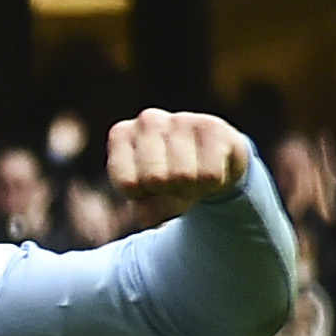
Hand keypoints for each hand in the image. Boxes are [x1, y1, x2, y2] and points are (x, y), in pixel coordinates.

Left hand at [109, 109, 249, 225]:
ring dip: (192, 188)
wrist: (214, 168)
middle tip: (175, 184)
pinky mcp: (213, 126)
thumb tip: (143, 217)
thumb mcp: (144, 202)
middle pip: (155, 179)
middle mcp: (148, 120)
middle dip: (168, 192)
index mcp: (121, 135)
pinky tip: (211, 169)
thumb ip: (138, 213)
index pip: (127, 183)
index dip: (142, 196)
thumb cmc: (169, 186)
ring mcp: (180, 119)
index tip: (149, 189)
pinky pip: (209, 174)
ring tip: (192, 177)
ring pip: (184, 176)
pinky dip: (212, 182)